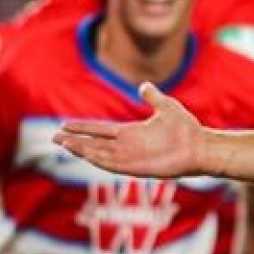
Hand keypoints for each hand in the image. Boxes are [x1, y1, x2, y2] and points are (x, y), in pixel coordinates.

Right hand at [54, 82, 205, 176]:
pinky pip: (112, 165)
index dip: (83, 128)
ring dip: (81, 150)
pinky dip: (97, 159)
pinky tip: (84, 153)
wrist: (199, 146)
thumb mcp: (166, 107)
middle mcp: (127, 146)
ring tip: (63, 144)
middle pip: (94, 143)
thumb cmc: (186, 129)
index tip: (65, 124)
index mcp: (131, 133)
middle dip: (75, 140)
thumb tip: (143, 85)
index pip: (100, 130)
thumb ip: (153, 97)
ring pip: (98, 154)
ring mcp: (130, 157)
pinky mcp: (136, 168)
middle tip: (54, 137)